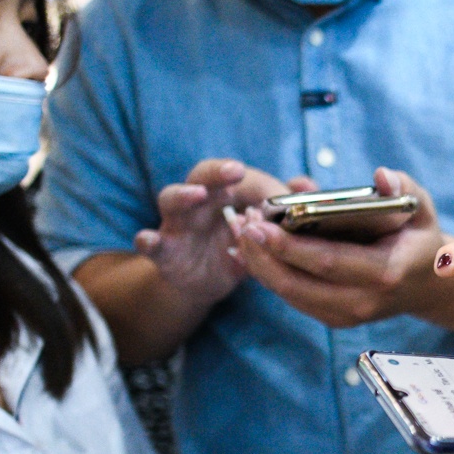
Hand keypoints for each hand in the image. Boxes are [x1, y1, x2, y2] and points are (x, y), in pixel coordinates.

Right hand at [135, 159, 299, 305]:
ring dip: (182, 195)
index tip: (259, 181)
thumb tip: (307, 185)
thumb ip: (285, 208)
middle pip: (200, 178)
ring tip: (197, 195)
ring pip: (171, 200)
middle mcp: (198, 203)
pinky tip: (148, 239)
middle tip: (235, 171)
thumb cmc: (239, 244)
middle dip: (216, 173)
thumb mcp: (264, 230)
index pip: (232, 176)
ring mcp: (178, 225)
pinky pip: (150, 243)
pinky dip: (146, 240)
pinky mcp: (165, 251)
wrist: (208, 282)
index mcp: (223, 193)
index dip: (246, 177)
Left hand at [229, 168, 453, 329]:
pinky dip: (268, 275)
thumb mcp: (421, 207)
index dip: (289, 246)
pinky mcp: (334, 319)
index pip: (327, 261)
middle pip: (298, 284)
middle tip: (241, 222)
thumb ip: (404, 187)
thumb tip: (380, 177)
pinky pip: (292, 298)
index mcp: (385, 273)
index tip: (259, 223)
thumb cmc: (418, 237)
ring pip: (289, 294)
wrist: (426, 283)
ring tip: (241, 231)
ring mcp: (348, 315)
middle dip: (263, 255)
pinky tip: (251, 250)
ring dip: (259, 264)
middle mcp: (364, 301)